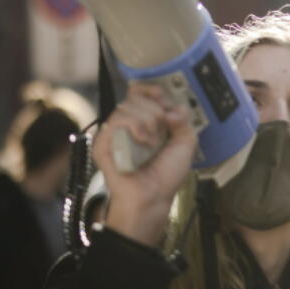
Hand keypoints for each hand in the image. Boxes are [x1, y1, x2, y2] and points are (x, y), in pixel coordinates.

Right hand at [92, 82, 197, 246]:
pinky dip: (135, 127)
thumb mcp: (186, 143)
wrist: (154, 198)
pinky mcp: (103, 144)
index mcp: (144, 123)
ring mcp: (114, 134)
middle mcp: (127, 126)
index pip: (139, 93)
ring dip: (147, 120)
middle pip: (135, 97)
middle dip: (155, 109)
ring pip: (126, 107)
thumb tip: (173, 109)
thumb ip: (184, 120)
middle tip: (162, 128)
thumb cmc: (166, 175)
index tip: (162, 97)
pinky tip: (144, 141)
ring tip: (152, 141)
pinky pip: (115, 121)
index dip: (151, 90)